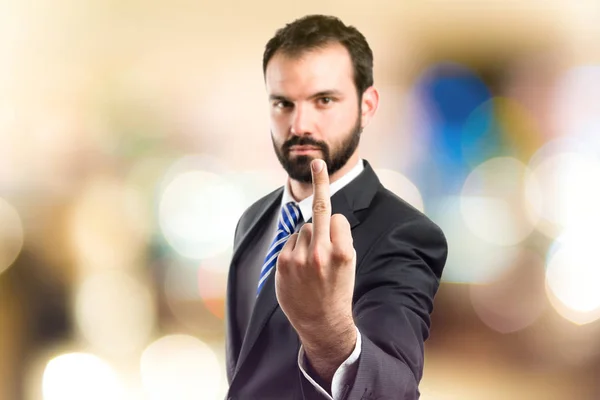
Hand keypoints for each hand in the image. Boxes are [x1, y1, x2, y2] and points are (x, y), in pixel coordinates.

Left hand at [275, 159, 355, 337]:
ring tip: (311, 265)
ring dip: (307, 239)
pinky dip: (295, 248)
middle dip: (321, 183)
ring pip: (303, 228)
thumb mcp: (349, 265)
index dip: (337, 227)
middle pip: (320, 209)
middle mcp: (321, 253)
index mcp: (343, 252)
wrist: (321, 322)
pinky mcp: (283, 263)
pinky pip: (290, 240)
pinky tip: (299, 269)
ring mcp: (300, 258)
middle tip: (317, 162)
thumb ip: (339, 239)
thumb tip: (325, 214)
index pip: (337, 217)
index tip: (335, 219)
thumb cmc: (338, 290)